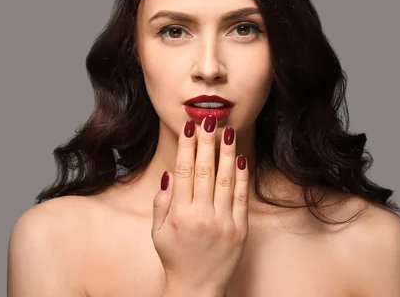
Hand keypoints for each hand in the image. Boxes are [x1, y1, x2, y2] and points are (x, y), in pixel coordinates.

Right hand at [152, 115, 249, 294]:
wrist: (197, 288)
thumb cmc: (175, 258)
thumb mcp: (158, 232)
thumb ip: (161, 201)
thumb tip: (170, 173)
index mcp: (179, 214)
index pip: (183, 171)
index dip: (186, 146)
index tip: (189, 127)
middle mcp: (201, 215)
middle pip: (205, 170)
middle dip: (206, 142)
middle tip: (209, 119)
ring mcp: (223, 222)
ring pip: (226, 179)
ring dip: (226, 152)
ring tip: (227, 131)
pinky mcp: (240, 229)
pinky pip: (242, 197)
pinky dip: (242, 176)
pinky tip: (241, 158)